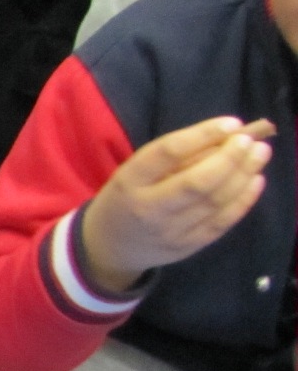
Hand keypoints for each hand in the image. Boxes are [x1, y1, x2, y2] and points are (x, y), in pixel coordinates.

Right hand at [81, 116, 273, 291]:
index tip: (232, 123)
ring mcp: (170, 232)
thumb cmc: (126, 198)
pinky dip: (244, 199)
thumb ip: (176, 156)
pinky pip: (222, 223)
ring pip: (215, 202)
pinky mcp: (187, 247)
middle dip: (230, 157)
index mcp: (130, 182)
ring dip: (243, 174)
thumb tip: (226, 135)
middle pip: (198, 182)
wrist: (110, 247)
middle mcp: (149, 209)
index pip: (168, 153)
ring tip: (259, 153)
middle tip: (250, 140)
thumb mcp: (136, 172)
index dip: (203, 135)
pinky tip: (255, 180)